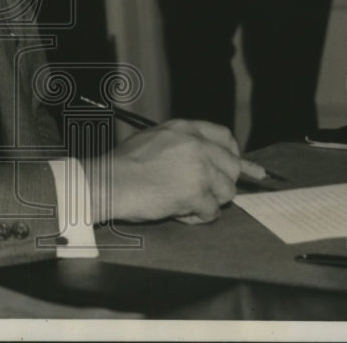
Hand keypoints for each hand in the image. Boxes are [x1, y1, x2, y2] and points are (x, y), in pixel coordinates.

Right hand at [89, 119, 246, 224]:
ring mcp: (199, 168)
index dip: (232, 153)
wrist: (109, 181)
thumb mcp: (154, 139)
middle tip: (206, 193)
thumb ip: (182, 144)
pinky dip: (198, 217)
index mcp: (185, 129)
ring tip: (185, 203)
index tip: (237, 165)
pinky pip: (212, 212)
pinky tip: (179, 213)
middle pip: (232, 166)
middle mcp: (196, 145)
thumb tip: (205, 157)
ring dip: (210, 202)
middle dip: (222, 183)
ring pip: (227, 191)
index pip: (224, 136)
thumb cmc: (124, 165)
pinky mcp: (196, 192)